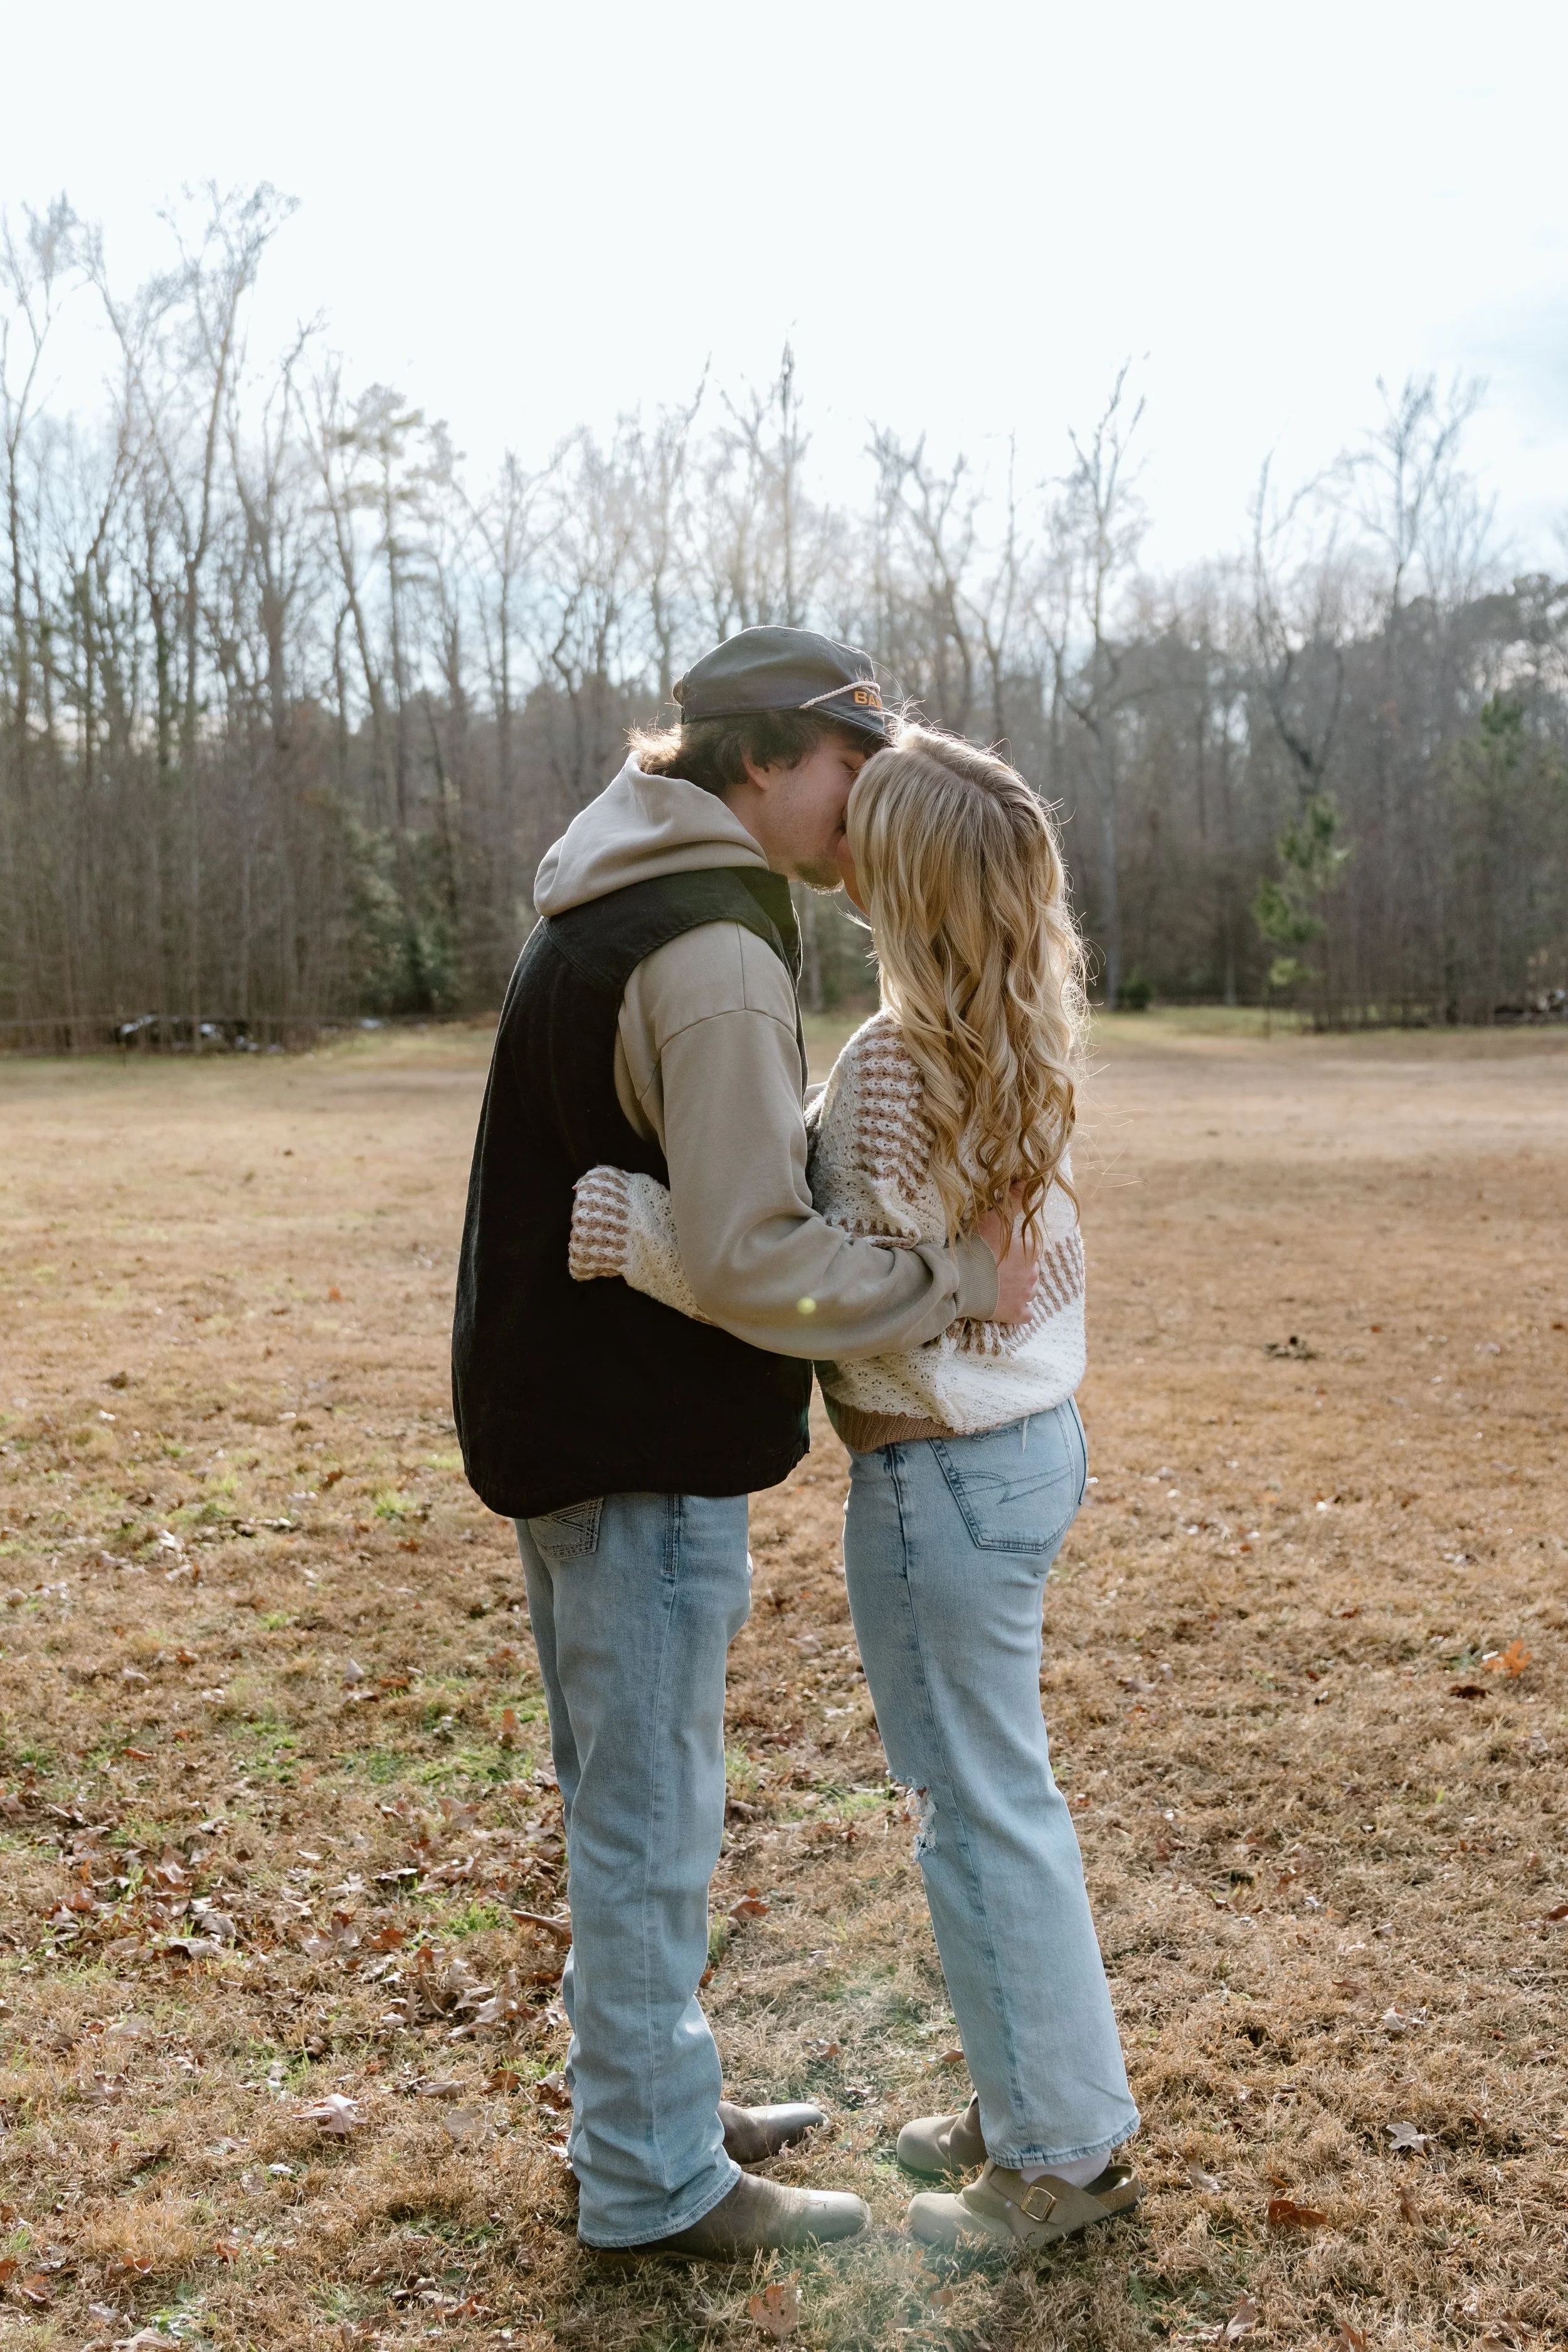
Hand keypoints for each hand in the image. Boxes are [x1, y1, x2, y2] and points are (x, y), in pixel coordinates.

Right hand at [973, 1203, 1036, 1324]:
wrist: (962, 1279)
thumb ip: (1013, 1199)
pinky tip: (1004, 1305)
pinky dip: (1017, 1311)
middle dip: (1017, 1269)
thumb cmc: (977, 1247)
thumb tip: (1026, 1180)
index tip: (999, 1251)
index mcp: (1031, 1250)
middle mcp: (1034, 1273)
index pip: (1030, 1248)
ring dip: (1017, 1289)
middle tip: (995, 1268)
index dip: (1015, 1250)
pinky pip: (1025, 1314)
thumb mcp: (995, 1217)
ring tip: (997, 1286)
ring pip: (1029, 1291)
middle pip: (1030, 1270)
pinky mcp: (1017, 1314)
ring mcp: (1027, 1295)